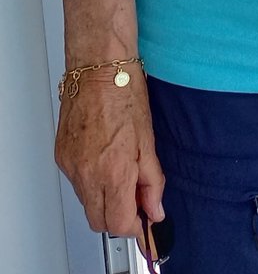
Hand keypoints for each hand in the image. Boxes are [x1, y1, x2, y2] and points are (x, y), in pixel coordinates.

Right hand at [55, 70, 164, 241]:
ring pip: (88, 203)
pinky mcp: (62, 158)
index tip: (147, 224)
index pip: (119, 223)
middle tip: (140, 204)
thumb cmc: (126, 94)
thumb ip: (153, 180)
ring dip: (107, 200)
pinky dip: (94, 183)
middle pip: (100, 221)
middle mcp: (87, 174)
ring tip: (127, 177)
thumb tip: (155, 208)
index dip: (136, 228)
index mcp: (113, 170)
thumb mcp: (149, 139)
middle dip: (120, 219)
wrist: (98, 69)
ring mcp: (71, 167)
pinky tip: (108, 164)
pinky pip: (78, 184)